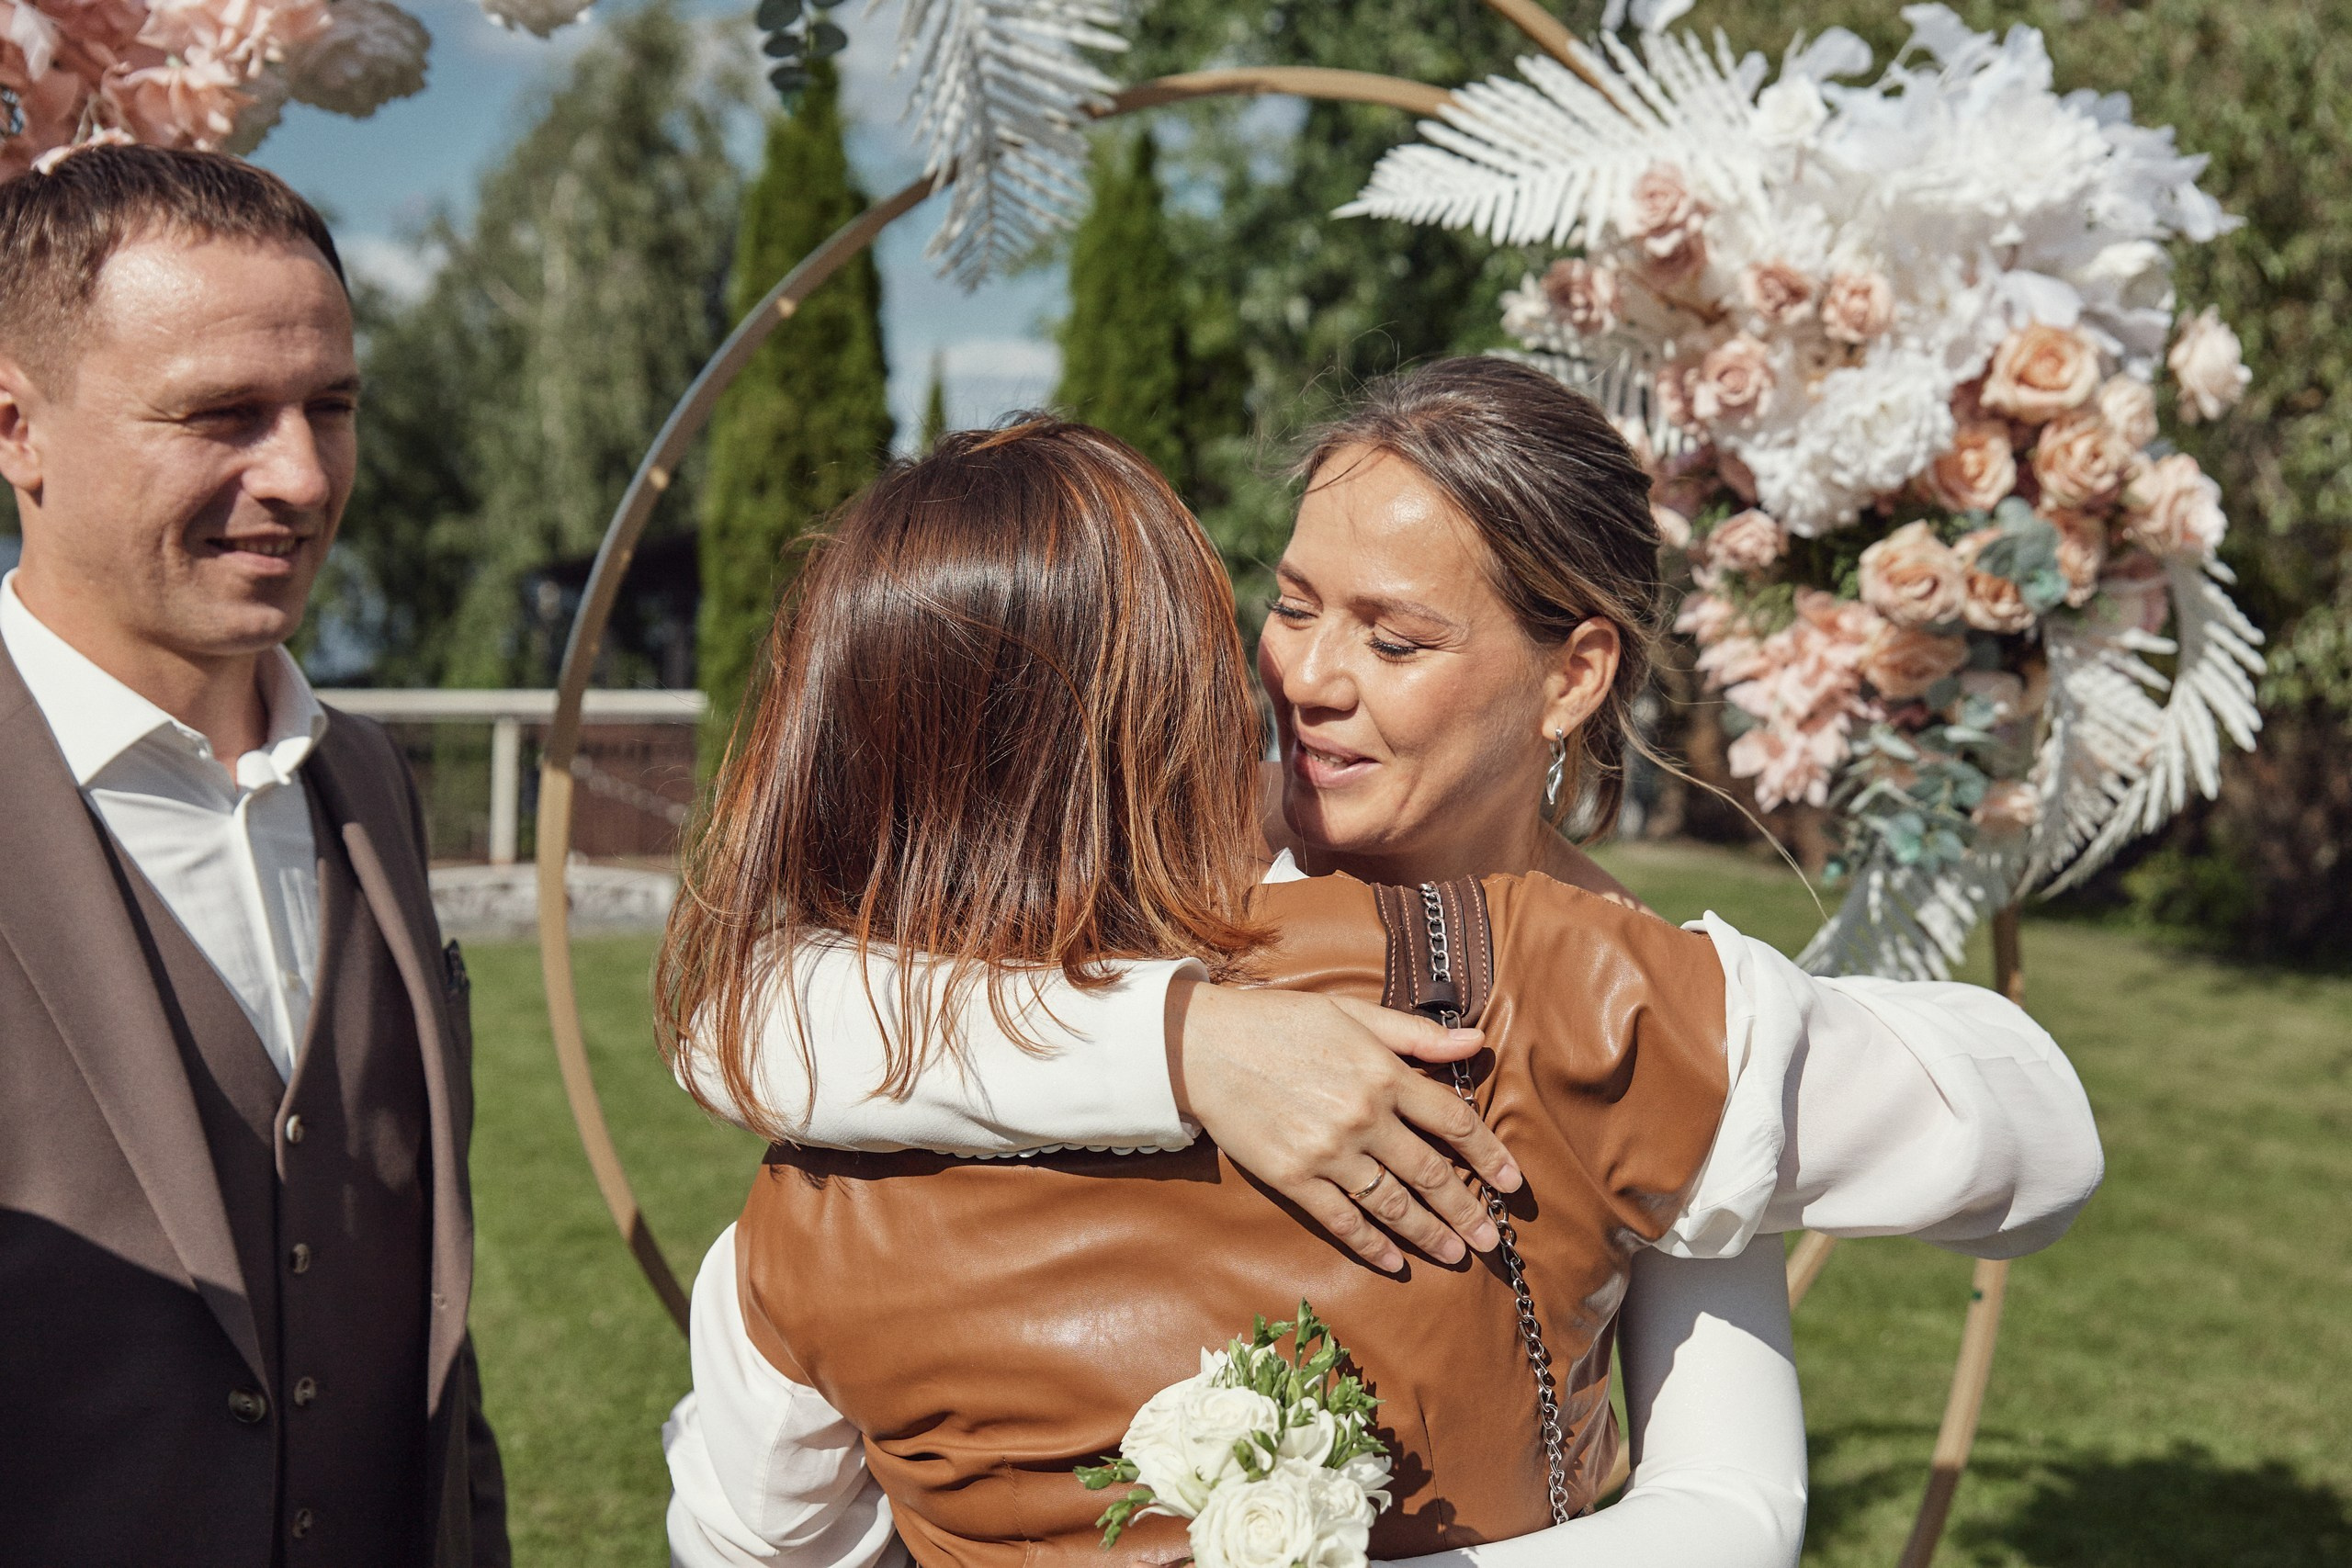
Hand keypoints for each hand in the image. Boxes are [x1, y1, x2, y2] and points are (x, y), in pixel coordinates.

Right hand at [1165, 979, 1523, 1272]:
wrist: (1202, 1047)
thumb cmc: (1279, 1022)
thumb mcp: (1352, 1013)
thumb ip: (1415, 1034)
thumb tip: (1475, 1041)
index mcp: (1383, 1073)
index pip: (1454, 1121)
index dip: (1489, 1154)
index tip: (1511, 1182)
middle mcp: (1363, 1118)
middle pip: (1432, 1173)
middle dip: (1467, 1208)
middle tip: (1492, 1239)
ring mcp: (1328, 1153)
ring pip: (1393, 1204)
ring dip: (1430, 1234)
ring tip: (1457, 1254)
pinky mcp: (1293, 1179)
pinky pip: (1343, 1221)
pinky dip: (1372, 1245)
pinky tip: (1395, 1261)